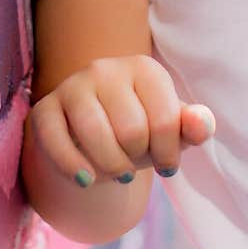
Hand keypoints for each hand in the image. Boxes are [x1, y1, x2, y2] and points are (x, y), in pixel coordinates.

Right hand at [28, 54, 215, 185]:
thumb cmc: (141, 129)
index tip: (166, 164)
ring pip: (94, 135)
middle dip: (137, 160)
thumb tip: (202, 124)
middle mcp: (106, 69)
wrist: (92, 135)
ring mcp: (73, 87)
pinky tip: (88, 180)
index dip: (168, 156)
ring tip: (117, 172)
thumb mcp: (171, 130)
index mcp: (144, 68)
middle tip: (134, 162)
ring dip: (110, 168)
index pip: (165, 121)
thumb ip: (194, 126)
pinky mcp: (45, 109)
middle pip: (131, 131)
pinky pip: (57, 143)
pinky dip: (74, 169)